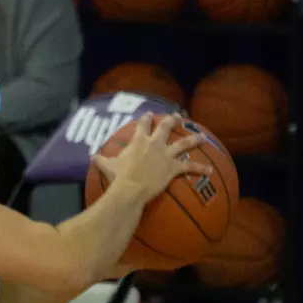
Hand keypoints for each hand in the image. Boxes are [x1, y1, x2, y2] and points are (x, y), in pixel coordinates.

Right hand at [93, 114, 210, 202]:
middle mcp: (154, 144)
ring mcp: (166, 155)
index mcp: (138, 141)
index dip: (146, 119)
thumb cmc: (118, 177)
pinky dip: (201, 169)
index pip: (142, 125)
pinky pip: (190, 167)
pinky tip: (210, 170)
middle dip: (171, 121)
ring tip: (202, 136)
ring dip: (194, 139)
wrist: (130, 188)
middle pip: (166, 128)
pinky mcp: (173, 168)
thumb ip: (101, 160)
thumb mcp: (107, 166)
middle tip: (177, 116)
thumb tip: (92, 157)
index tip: (149, 114)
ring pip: (184, 144)